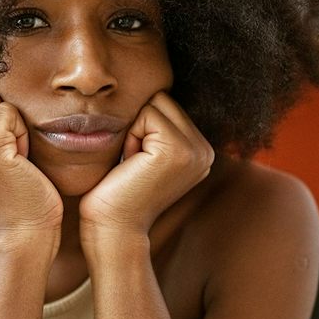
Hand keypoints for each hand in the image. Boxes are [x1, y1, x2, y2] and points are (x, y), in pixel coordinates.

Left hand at [80, 92, 214, 240]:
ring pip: (155, 103)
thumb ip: (157, 128)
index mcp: (201, 151)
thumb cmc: (117, 192)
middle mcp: (206, 150)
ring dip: (134, 130)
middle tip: (133, 163)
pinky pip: (147, 113)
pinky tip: (131, 164)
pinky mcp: (178, 149)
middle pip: (163, 99)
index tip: (137, 162)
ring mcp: (195, 150)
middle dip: (139, 125)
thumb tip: (147, 89)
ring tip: (133, 164)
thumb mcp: (145, 154)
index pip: (167, 106)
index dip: (142, 127)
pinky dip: (130, 136)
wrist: (113, 229)